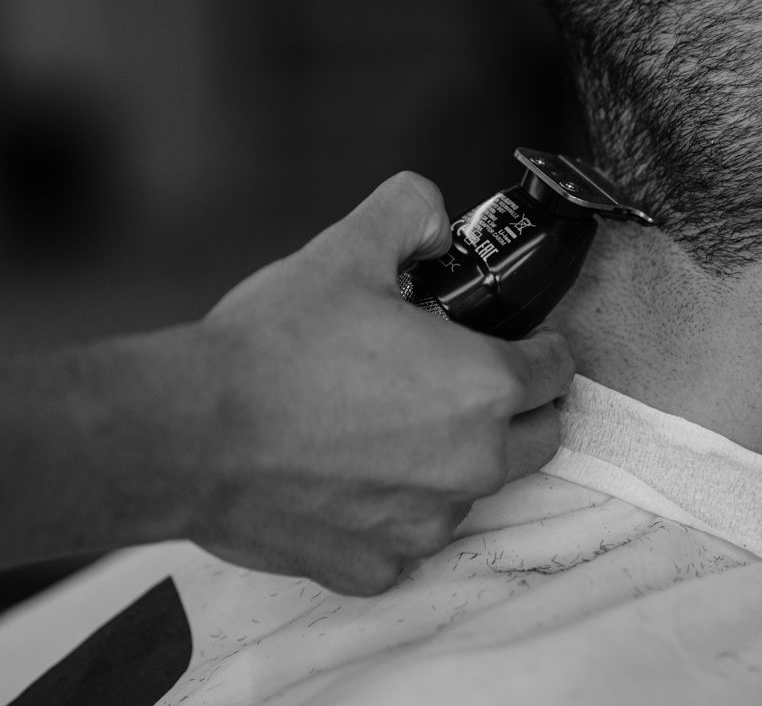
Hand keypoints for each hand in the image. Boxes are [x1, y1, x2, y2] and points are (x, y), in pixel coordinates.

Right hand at [189, 172, 574, 594]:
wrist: (187, 432)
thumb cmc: (274, 344)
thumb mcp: (348, 248)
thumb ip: (410, 212)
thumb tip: (434, 219)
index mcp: (485, 388)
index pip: (558, 371)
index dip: (542, 347)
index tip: (519, 341)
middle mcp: (472, 465)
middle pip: (538, 438)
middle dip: (519, 407)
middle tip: (467, 379)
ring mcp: (424, 524)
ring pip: (475, 490)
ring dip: (457, 460)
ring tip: (396, 422)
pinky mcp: (374, 565)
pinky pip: (408, 537)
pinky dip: (394, 509)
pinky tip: (351, 473)